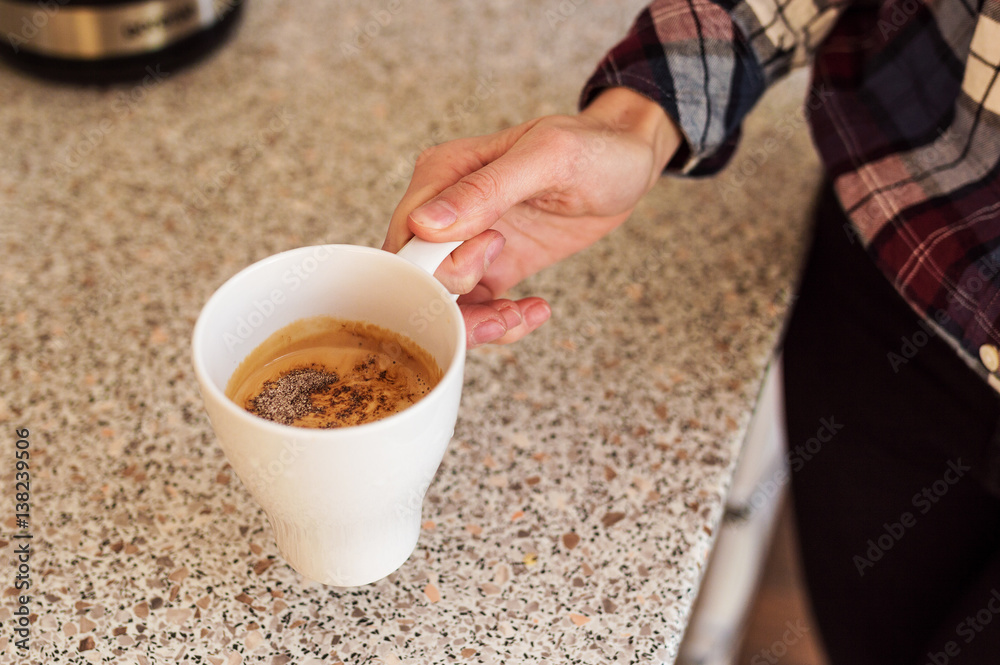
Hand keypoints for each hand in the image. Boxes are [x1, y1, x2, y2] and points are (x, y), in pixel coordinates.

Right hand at [382, 87, 682, 346]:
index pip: (406, 237)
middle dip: (455, 305)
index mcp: (443, 174)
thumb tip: (427, 223)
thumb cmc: (592, 147)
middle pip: (419, 278)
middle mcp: (447, 211)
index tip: (490, 252)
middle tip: (505, 302)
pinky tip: (536, 310)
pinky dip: (502, 323)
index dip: (436, 265)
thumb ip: (485, 190)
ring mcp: (470, 243)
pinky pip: (478, 309)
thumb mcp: (546, 158)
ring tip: (520, 316)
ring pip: (444, 303)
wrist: (629, 164)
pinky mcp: (496, 267)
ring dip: (478, 325)